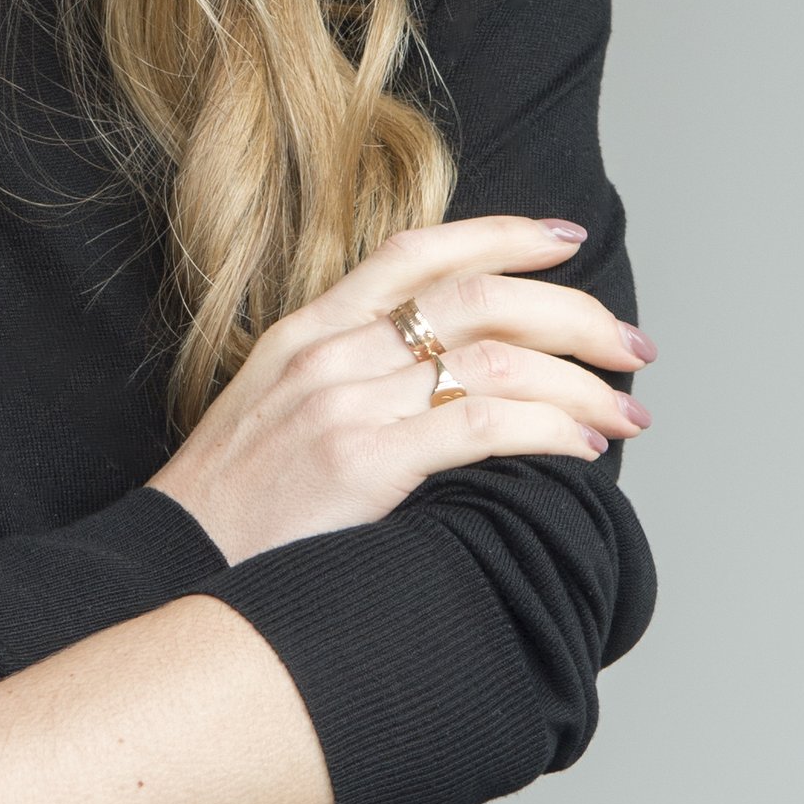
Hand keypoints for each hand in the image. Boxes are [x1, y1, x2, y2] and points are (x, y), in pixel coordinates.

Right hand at [149, 215, 652, 566]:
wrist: (170, 568)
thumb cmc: (233, 514)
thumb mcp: (276, 419)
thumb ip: (347, 385)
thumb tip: (443, 386)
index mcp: (306, 333)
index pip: (415, 253)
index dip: (500, 234)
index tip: (567, 239)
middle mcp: (328, 353)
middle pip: (478, 299)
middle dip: (573, 316)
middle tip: (633, 348)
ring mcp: (343, 404)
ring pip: (495, 360)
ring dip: (580, 382)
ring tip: (628, 411)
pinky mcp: (361, 461)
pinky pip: (482, 426)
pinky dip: (549, 430)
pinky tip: (582, 447)